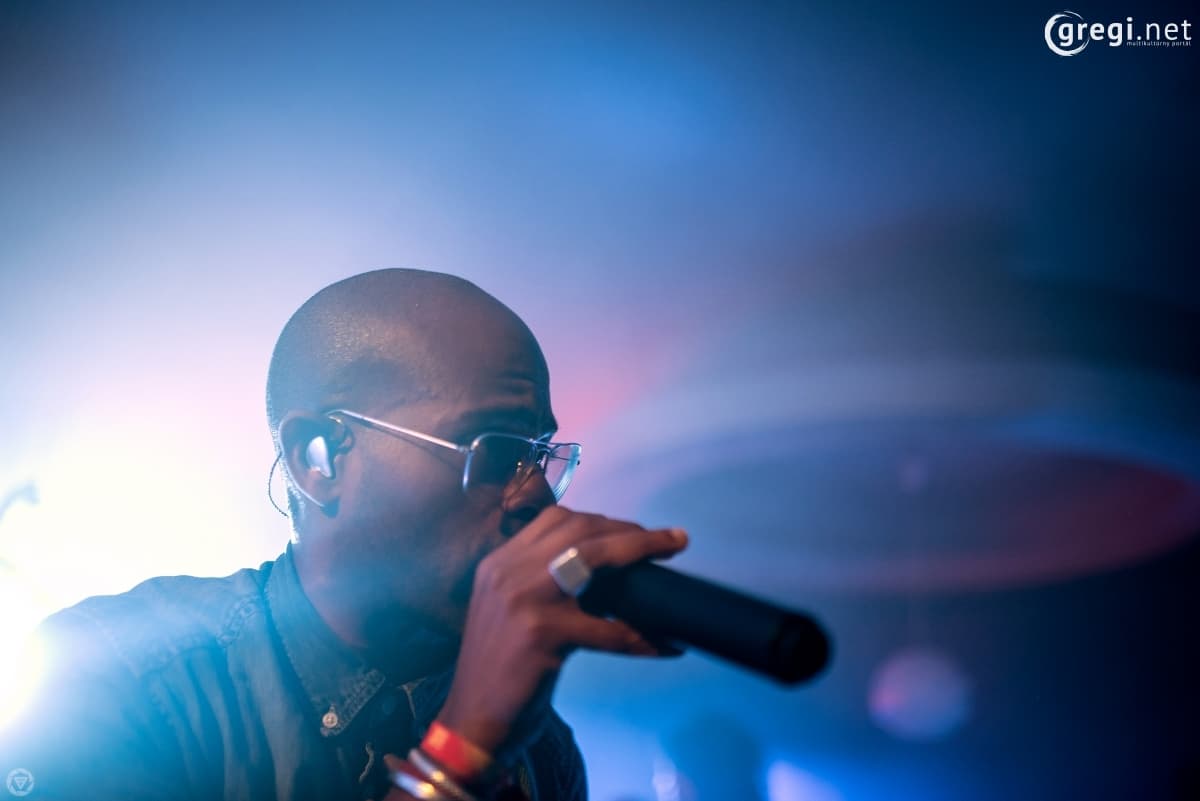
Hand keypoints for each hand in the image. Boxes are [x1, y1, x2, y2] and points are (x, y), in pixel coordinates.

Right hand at [435, 506, 687, 757]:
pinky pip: (608, 629)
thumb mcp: (508, 612)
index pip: (555, 520)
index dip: (600, 520)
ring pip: (593, 559)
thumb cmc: (498, 672)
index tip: (632, 531)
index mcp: (499, 562)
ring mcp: (524, 599)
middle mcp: (508, 571)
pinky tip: (666, 643)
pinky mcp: (542, 633)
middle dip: (629, 529)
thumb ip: (539, 585)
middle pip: (579, 530)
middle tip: (668, 540)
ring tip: (672, 553)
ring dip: (640, 550)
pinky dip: (642, 636)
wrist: (470, 723)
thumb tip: (603, 574)